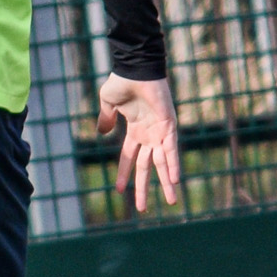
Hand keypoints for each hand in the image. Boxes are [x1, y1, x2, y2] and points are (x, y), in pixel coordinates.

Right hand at [97, 74, 180, 213]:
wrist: (136, 67)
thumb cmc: (123, 80)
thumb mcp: (109, 103)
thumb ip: (106, 119)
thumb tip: (101, 134)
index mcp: (135, 130)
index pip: (129, 158)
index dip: (123, 173)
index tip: (118, 190)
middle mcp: (149, 134)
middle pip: (147, 167)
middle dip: (145, 188)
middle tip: (143, 209)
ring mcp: (160, 131)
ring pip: (163, 163)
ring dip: (167, 183)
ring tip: (172, 202)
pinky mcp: (169, 125)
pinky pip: (171, 149)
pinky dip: (173, 164)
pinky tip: (174, 179)